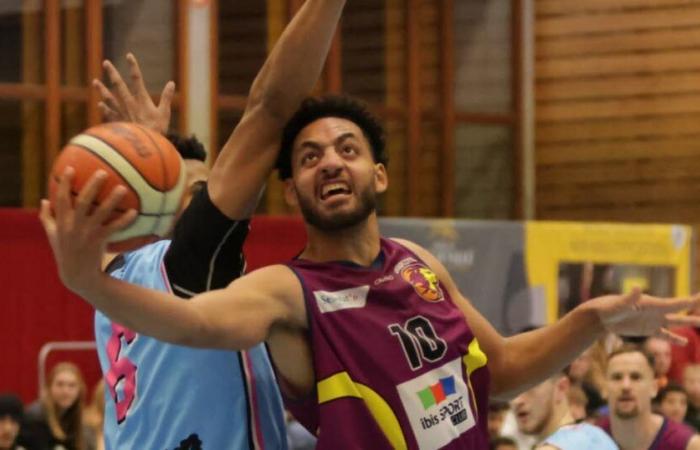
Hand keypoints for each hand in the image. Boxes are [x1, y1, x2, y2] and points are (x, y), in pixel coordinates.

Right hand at [39, 168, 136, 294]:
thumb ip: (47, 217)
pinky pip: (114, 228)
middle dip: (92, 185)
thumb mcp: (52, 235)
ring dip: (112, 200)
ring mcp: (87, 233)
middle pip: (83, 201)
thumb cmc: (64, 251)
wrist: (76, 274)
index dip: (64, 183)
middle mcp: (74, 225)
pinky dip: (124, 220)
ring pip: (101, 213)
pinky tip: (134, 212)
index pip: (61, 198)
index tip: (70, 168)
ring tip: (123, 187)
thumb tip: (44, 200)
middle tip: (103, 172)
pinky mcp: (99, 241)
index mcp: (61, 222)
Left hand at [93, 53, 173, 133]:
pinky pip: (109, 114)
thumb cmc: (157, 130)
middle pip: (119, 85)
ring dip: (102, 89)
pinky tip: (100, 104)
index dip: (133, 66)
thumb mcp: (165, 113)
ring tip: (95, 82)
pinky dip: (104, 109)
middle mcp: (129, 103)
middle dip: (112, 73)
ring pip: (109, 98)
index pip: (137, 79)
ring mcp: (121, 113)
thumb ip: (167, 97)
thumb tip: (171, 83)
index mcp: (142, 99)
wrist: (143, 147)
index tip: (129, 55)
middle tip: (106, 63)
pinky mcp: (118, 123)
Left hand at [590, 287, 699, 344]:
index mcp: (652, 304)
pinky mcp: (648, 330)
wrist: (601, 316)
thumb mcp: (620, 304)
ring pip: (675, 322)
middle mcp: (656, 311)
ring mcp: (653, 320)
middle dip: (693, 308)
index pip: (675, 303)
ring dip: (688, 322)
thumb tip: (636, 287)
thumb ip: (630, 298)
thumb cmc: (609, 308)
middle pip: (679, 310)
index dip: (690, 301)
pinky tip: (684, 342)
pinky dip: (674, 338)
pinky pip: (664, 335)